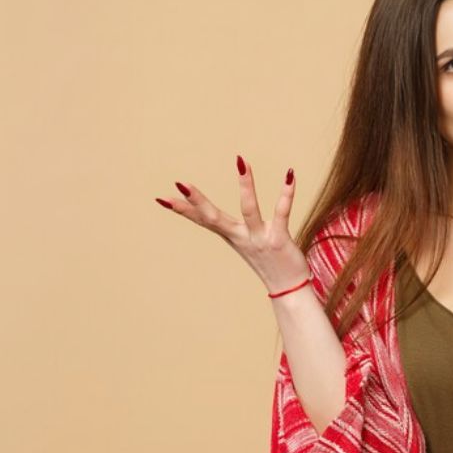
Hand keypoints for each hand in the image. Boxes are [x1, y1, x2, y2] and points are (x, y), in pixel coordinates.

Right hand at [155, 156, 309, 294]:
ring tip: (241, 162)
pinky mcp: (280, 240)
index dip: (183, 210)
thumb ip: (233, 228)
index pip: (202, 220)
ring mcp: (259, 239)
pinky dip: (286, 193)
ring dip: (246, 186)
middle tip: (180, 183)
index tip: (162, 198)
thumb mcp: (245, 243)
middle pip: (214, 218)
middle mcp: (241, 237)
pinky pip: (282, 213)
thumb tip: (217, 218)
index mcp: (231, 236)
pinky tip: (290, 174)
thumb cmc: (269, 262)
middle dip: (197, 201)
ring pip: (249, 210)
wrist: (289, 290)